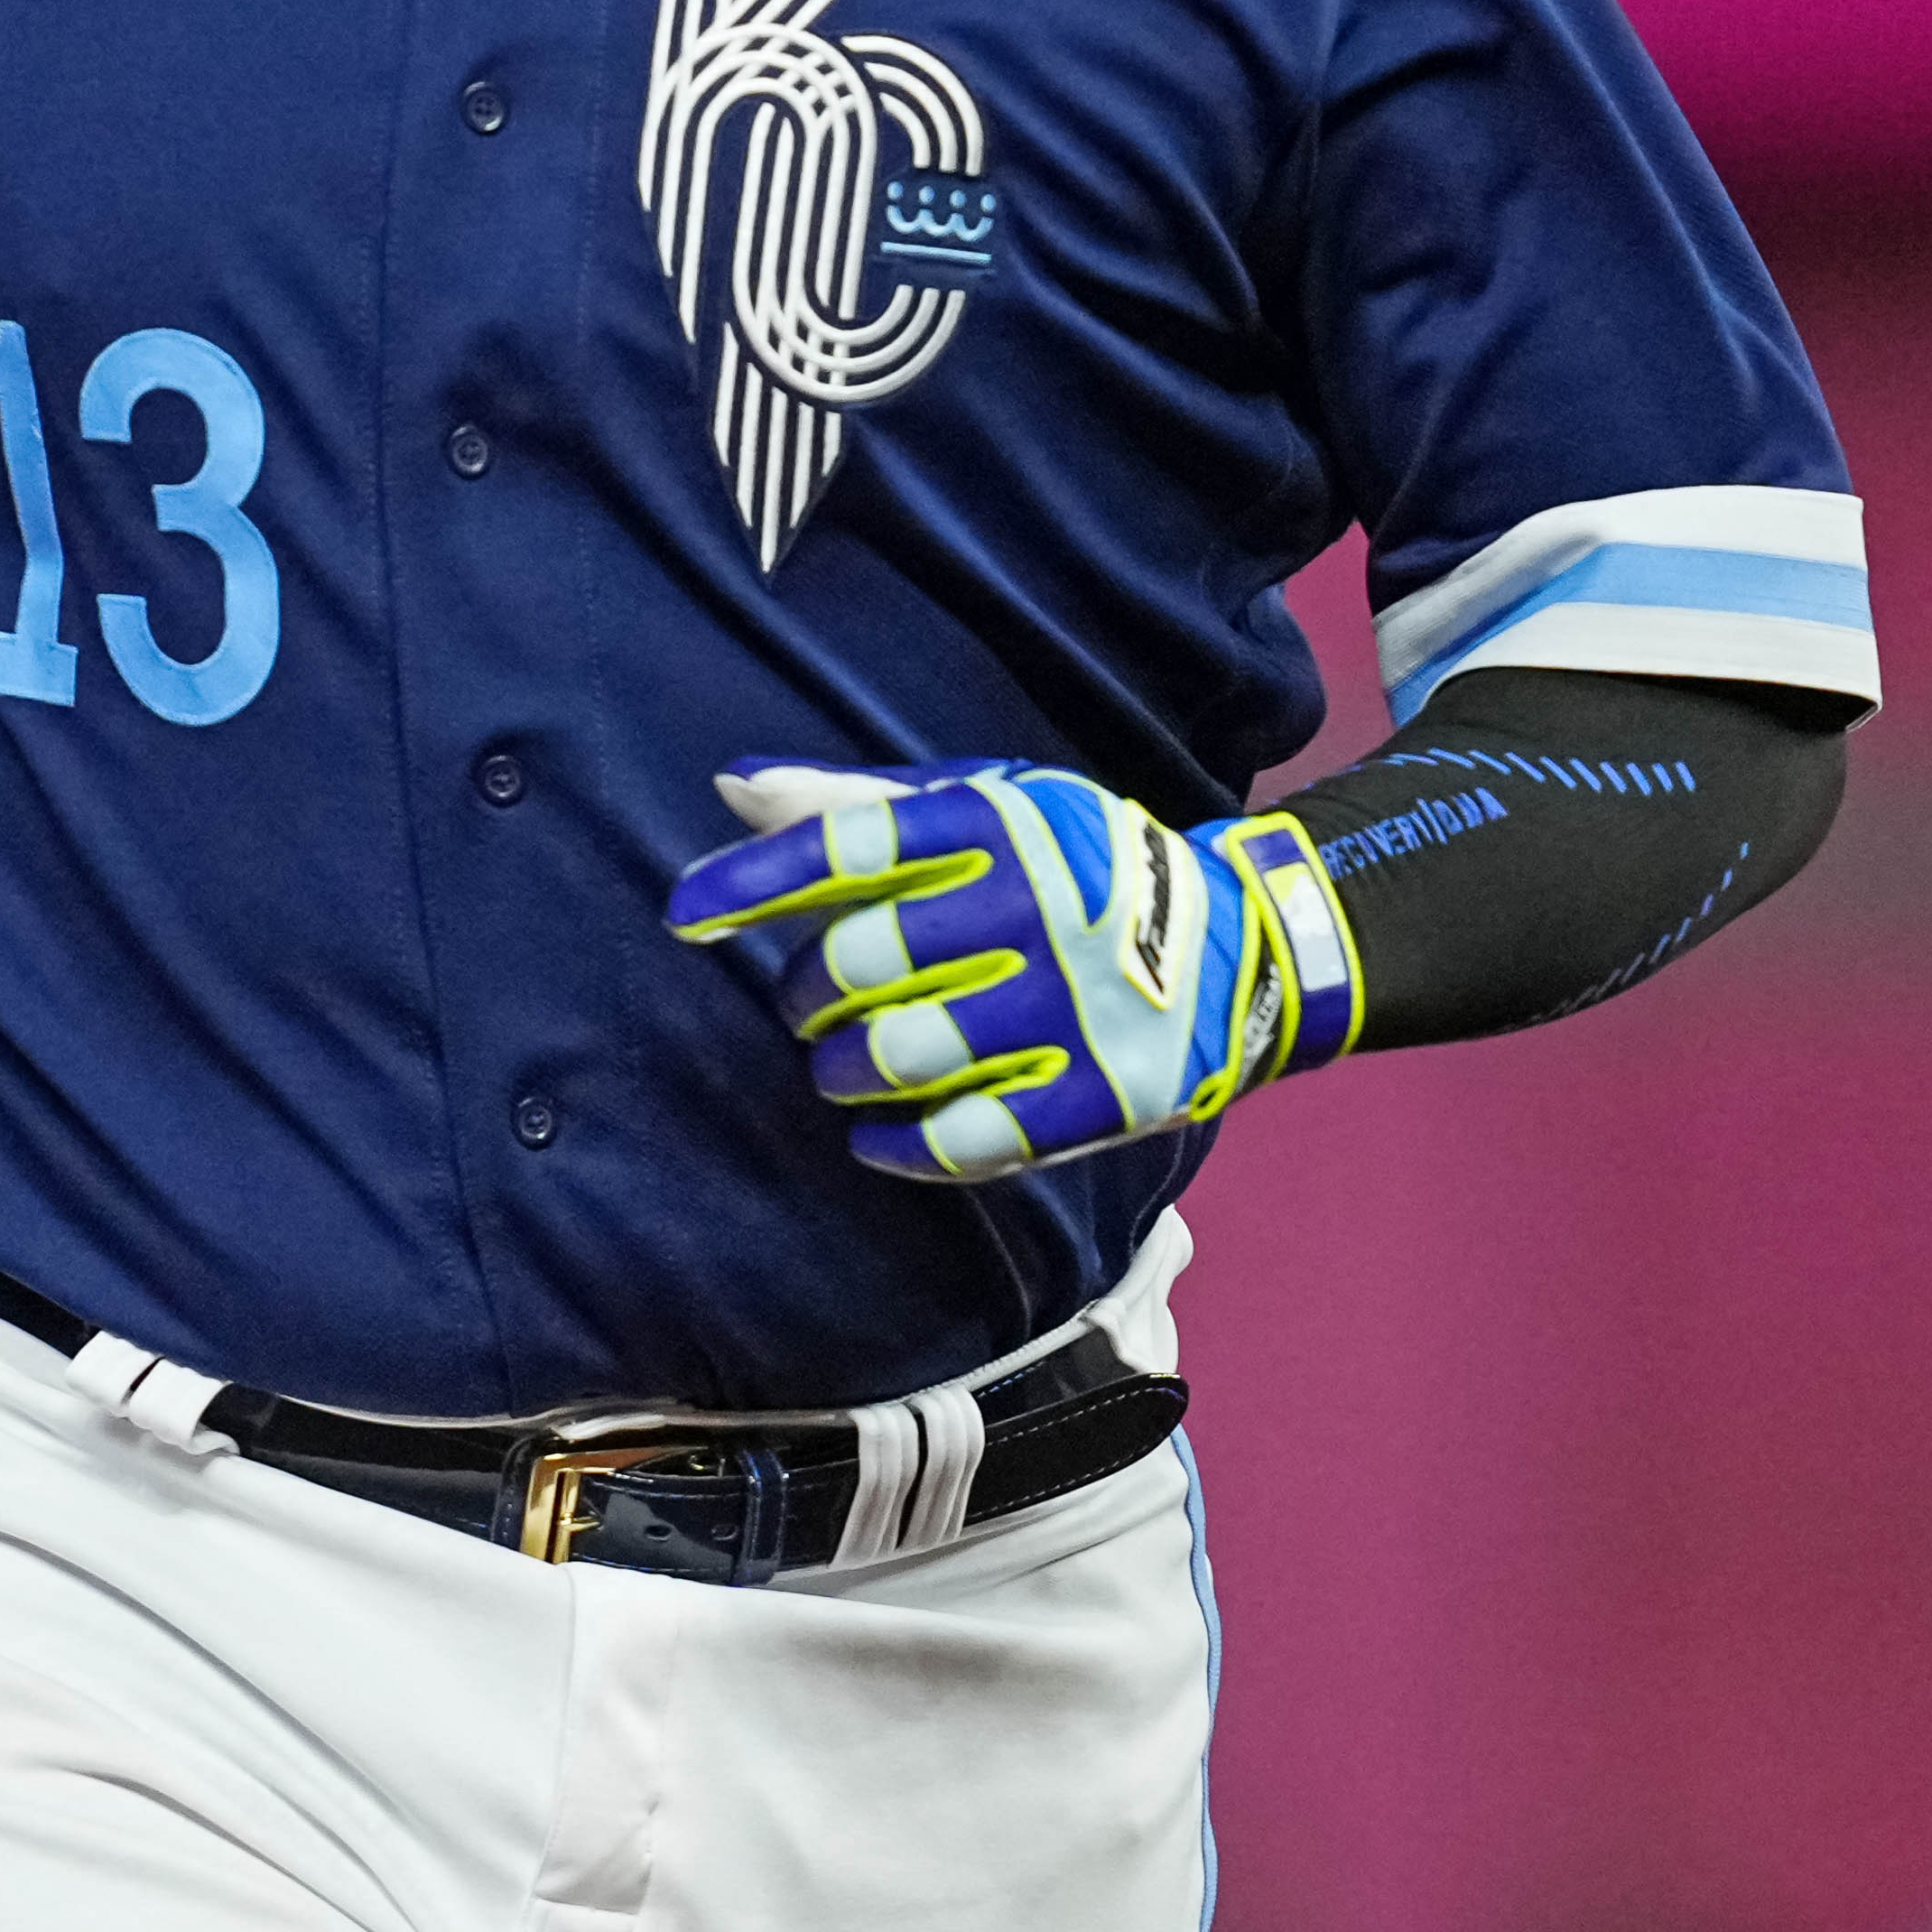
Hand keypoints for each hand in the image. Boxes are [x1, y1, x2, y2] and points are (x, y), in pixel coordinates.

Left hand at [666, 760, 1358, 1183]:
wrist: (1247, 945)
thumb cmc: (1075, 868)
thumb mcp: (989, 805)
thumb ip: (859, 803)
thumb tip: (730, 787)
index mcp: (1002, 824)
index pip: (849, 844)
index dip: (754, 882)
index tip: (685, 915)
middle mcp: (1041, 907)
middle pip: (856, 963)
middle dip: (803, 994)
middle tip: (810, 1004)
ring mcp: (1077, 1006)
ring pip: (896, 1054)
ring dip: (837, 1069)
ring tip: (840, 1062)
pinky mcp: (1104, 1096)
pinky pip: (962, 1140)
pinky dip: (894, 1145)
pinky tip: (875, 1133)